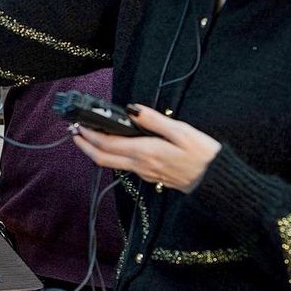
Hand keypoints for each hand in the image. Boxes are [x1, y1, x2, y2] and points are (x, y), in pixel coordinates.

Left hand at [73, 104, 220, 192]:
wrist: (215, 181)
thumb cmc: (202, 155)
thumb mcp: (181, 131)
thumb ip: (154, 120)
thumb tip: (132, 108)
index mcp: (145, 152)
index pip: (108, 144)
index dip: (89, 135)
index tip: (79, 125)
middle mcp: (140, 165)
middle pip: (103, 158)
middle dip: (85, 145)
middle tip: (74, 132)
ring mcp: (145, 173)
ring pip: (113, 164)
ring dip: (97, 150)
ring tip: (89, 136)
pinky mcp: (151, 177)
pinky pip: (126, 166)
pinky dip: (113, 156)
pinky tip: (115, 146)